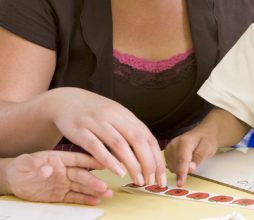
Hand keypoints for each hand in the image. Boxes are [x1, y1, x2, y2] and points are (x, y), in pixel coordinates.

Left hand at [5, 151, 111, 204]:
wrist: (14, 180)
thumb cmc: (21, 167)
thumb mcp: (25, 162)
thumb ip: (36, 164)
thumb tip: (47, 169)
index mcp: (60, 158)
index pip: (78, 159)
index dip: (91, 161)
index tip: (104, 163)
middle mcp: (65, 170)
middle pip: (82, 175)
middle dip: (94, 181)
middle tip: (104, 186)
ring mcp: (64, 183)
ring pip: (82, 187)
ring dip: (94, 191)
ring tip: (107, 194)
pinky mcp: (61, 195)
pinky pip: (75, 197)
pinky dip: (85, 199)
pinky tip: (95, 201)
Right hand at [46, 88, 165, 186]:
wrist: (66, 100)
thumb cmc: (95, 113)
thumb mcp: (116, 116)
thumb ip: (130, 131)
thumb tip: (148, 153)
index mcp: (125, 114)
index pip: (147, 136)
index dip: (156, 157)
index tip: (160, 175)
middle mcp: (114, 116)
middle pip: (137, 139)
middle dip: (147, 162)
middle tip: (151, 181)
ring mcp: (97, 122)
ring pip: (119, 144)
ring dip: (131, 164)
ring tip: (138, 180)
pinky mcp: (80, 130)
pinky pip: (96, 147)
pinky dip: (109, 160)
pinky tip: (118, 172)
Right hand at [165, 127, 217, 186]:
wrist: (203, 134)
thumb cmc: (206, 141)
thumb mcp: (207, 148)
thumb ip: (198, 158)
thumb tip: (190, 168)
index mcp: (184, 141)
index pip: (181, 160)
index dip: (181, 172)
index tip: (181, 183)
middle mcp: (174, 143)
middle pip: (175, 164)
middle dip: (182, 171)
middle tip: (194, 165)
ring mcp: (169, 148)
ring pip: (171, 166)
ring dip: (179, 170)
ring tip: (190, 161)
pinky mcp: (167, 152)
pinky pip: (170, 165)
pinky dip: (177, 168)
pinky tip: (184, 164)